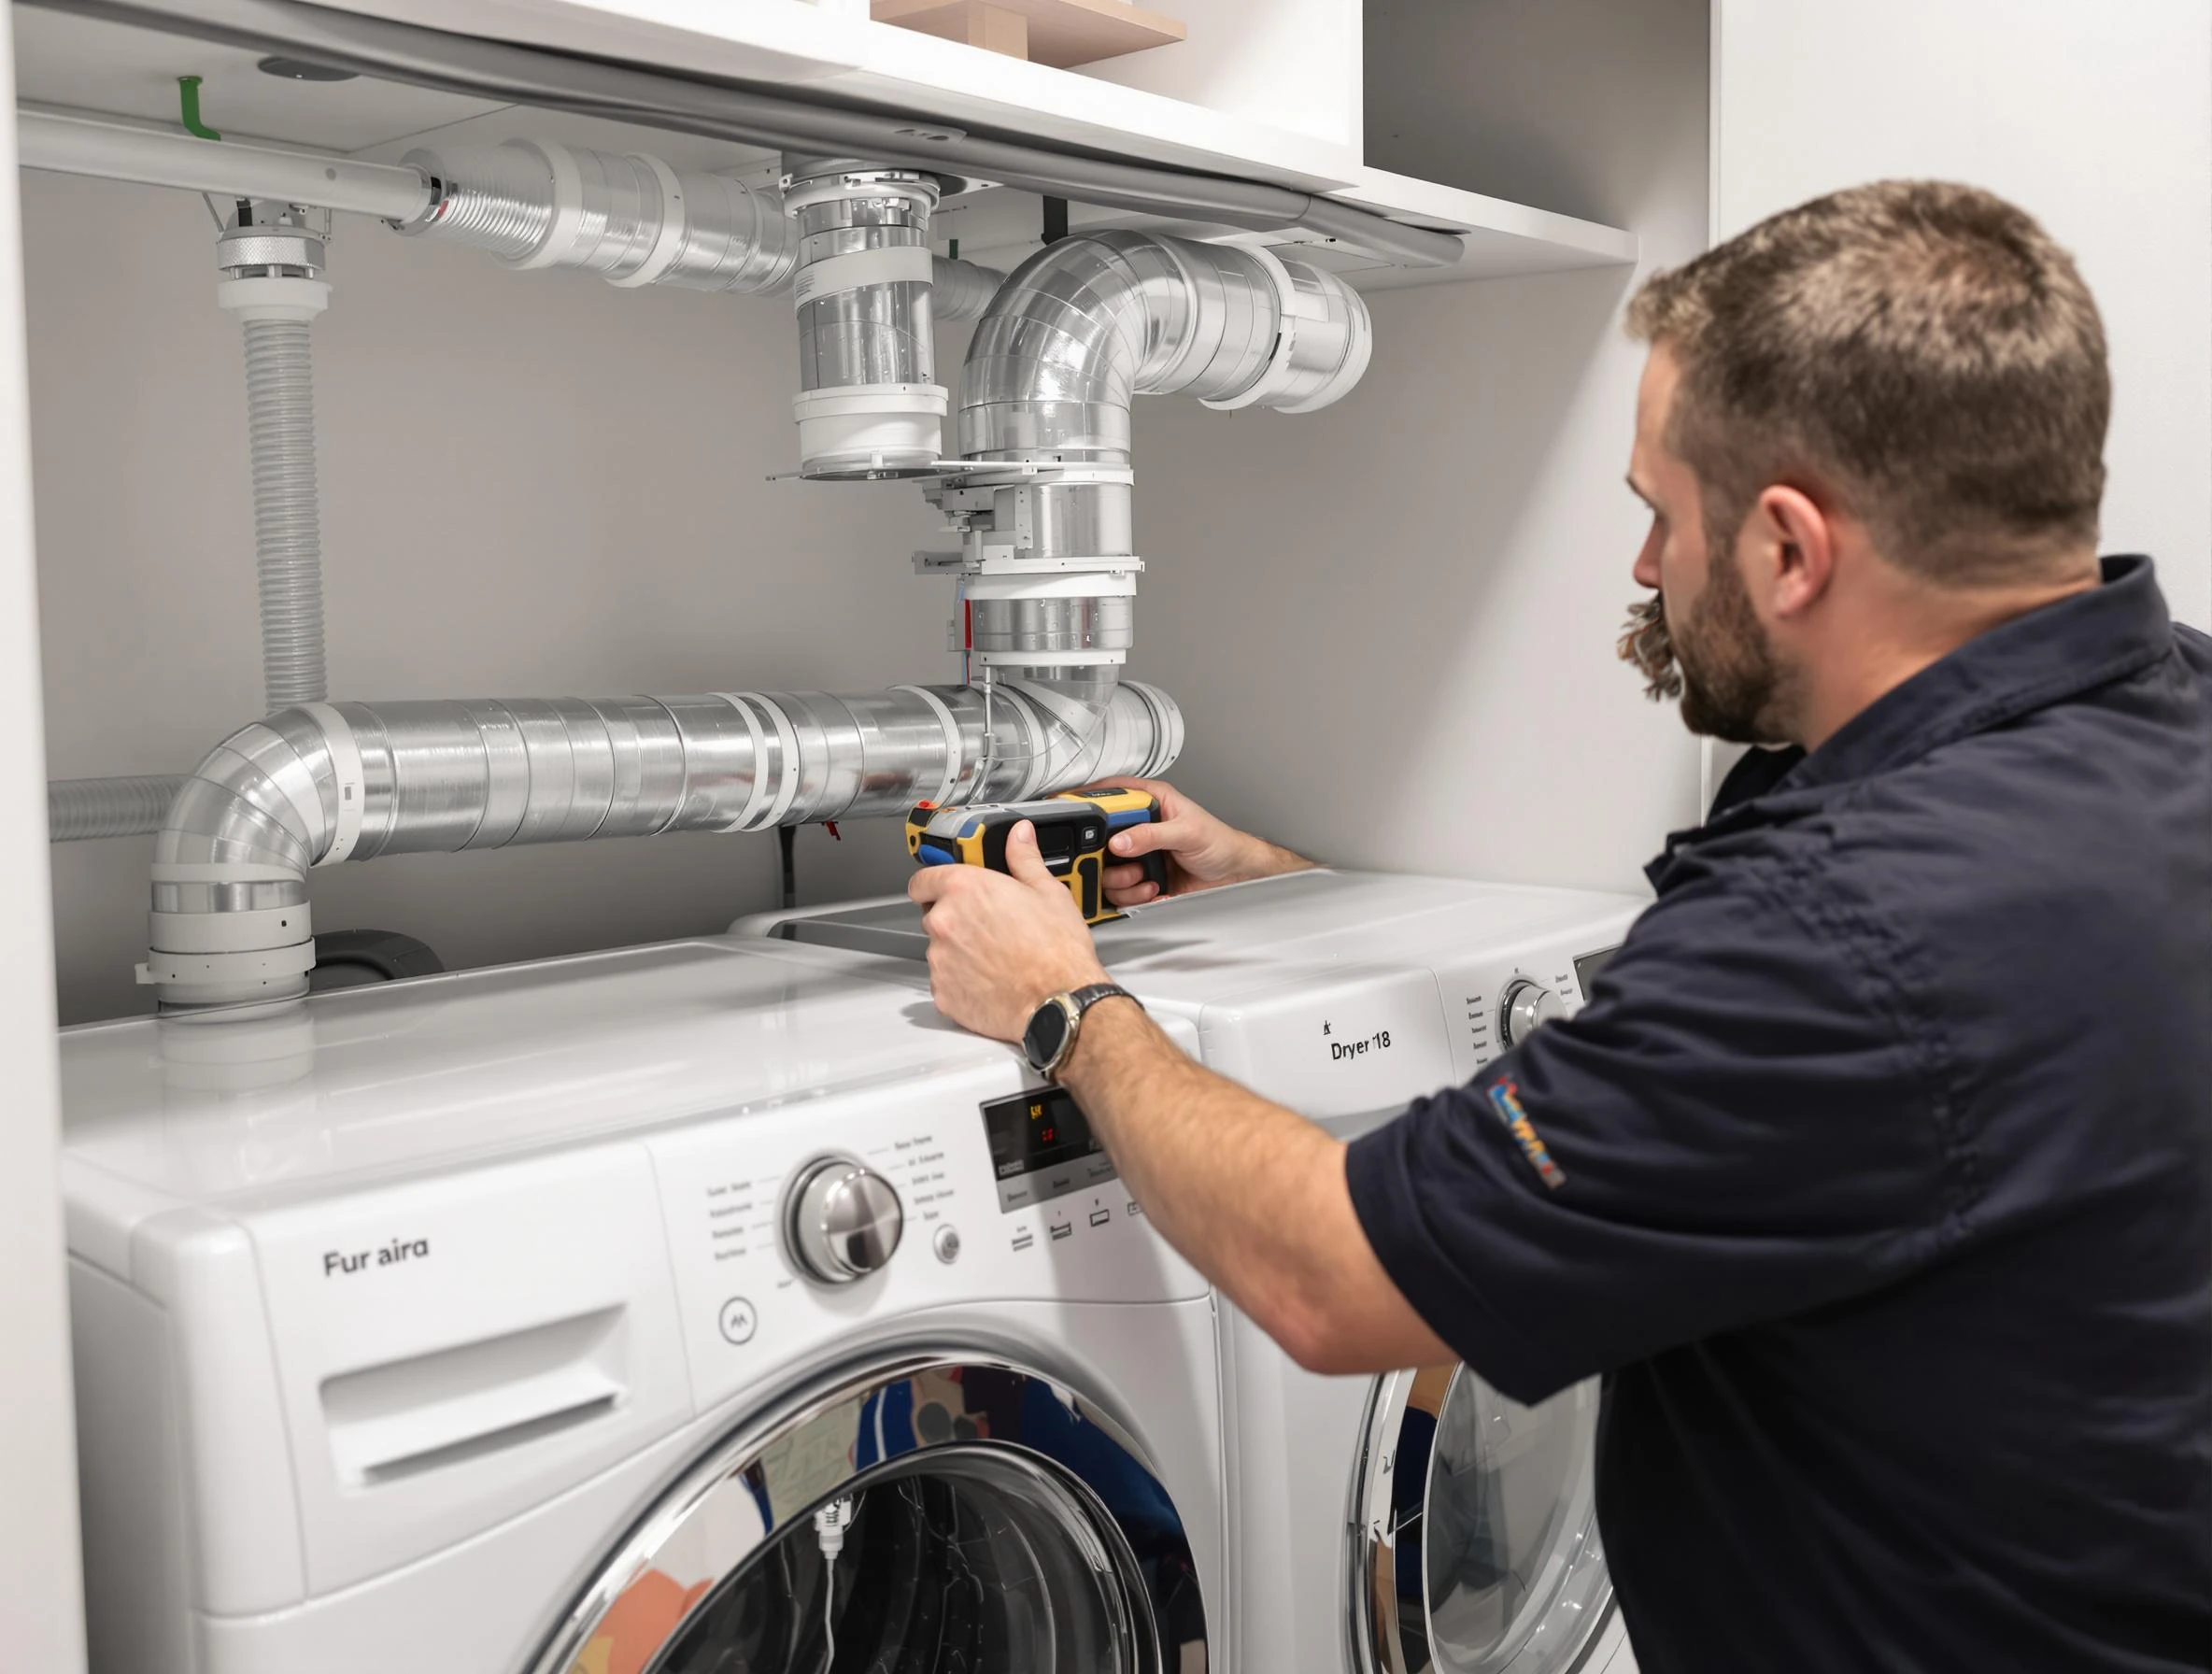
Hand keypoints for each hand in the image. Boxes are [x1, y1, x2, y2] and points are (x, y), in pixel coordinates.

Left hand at [909, 820, 1110, 1041]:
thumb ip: (1023, 859)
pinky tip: (990, 979)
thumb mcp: (1047, 892)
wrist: (1060, 1001)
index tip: (943, 889)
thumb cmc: (1057, 951)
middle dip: (956, 919)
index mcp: (964, 889)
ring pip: (940, 950)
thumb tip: (1019, 836)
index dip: (933, 883)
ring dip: (958, 951)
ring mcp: (941, 961)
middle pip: (934, 915)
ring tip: (995, 957)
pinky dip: (961, 981)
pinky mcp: (943, 993)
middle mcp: (945, 923)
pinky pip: (944, 981)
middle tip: (988, 926)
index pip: (923, 879)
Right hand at [1094, 779, 1313, 907]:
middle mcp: (1138, 827)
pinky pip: (1121, 891)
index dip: (1091, 802)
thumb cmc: (1218, 841)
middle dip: (1107, 857)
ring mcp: (1137, 854)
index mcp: (1149, 802)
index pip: (1110, 793)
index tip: (1081, 817)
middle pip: (1098, 838)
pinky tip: (1154, 890)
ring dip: (1123, 882)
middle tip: (1126, 863)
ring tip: (1146, 880)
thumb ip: (1152, 834)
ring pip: (1106, 870)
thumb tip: (1120, 840)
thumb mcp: (1187, 832)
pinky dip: (1134, 896)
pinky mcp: (1140, 878)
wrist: (1233, 873)